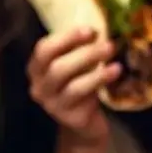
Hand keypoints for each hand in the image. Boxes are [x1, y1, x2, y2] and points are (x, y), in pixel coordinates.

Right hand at [27, 27, 117, 144]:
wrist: (85, 123)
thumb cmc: (79, 84)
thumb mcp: (75, 65)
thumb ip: (78, 48)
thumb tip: (98, 29)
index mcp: (36, 69)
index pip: (43, 50)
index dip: (66, 38)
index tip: (89, 30)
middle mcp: (39, 88)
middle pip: (58, 67)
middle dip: (85, 54)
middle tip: (108, 45)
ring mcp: (53, 106)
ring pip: (73, 86)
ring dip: (96, 71)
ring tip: (115, 61)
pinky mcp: (70, 118)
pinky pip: (86, 99)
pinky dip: (101, 83)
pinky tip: (115, 73)